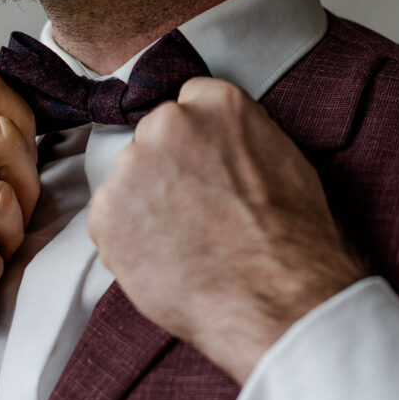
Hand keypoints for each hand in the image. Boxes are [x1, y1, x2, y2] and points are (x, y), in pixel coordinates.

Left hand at [88, 78, 364, 383]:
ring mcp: (132, 166)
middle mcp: (169, 122)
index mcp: (217, 102)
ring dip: (145, 204)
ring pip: (130, 180)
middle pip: (154, 137)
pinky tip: (163, 260)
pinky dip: (127, 240)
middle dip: (167, 168)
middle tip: (195, 211)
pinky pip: (109, 221)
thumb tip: (225, 145)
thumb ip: (242, 137)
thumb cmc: (292, 238)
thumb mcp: (285, 159)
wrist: (275, 297)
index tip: (204, 166)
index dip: (198, 141)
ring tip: (182, 242)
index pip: (189, 102)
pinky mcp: (105, 212)